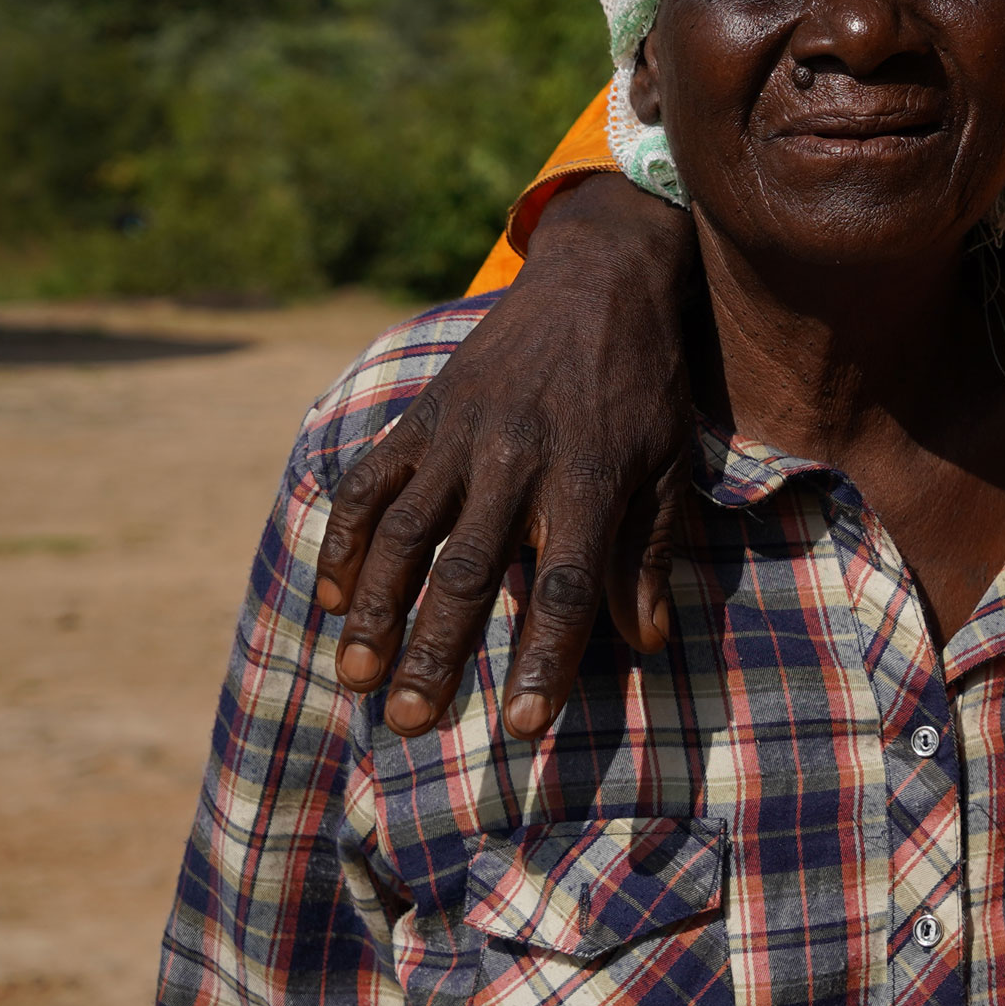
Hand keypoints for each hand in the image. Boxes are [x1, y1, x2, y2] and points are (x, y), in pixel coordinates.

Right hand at [315, 173, 705, 738]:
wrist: (598, 280)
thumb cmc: (643, 385)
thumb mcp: (668, 465)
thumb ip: (648, 554)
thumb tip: (645, 643)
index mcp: (590, 479)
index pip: (565, 586)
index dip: (543, 659)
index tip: (520, 724)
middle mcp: (519, 460)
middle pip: (470, 571)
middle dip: (436, 652)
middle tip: (409, 722)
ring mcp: (462, 435)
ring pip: (405, 534)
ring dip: (377, 612)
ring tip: (359, 679)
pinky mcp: (423, 414)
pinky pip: (370, 484)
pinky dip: (346, 541)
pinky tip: (336, 599)